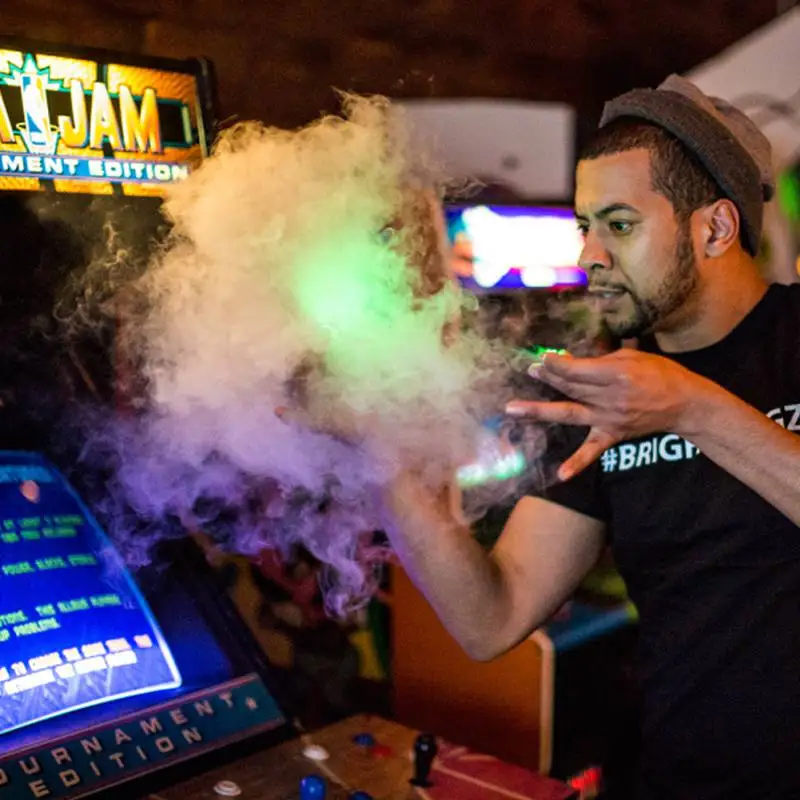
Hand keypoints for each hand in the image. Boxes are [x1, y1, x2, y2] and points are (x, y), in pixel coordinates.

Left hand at [506, 349, 711, 480]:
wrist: (685, 404)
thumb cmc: (660, 374)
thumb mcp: (633, 356)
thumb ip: (602, 358)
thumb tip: (574, 358)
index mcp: (616, 375)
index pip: (578, 370)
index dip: (558, 364)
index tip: (543, 358)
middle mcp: (609, 398)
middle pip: (570, 389)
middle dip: (547, 378)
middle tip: (529, 371)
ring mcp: (609, 419)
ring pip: (569, 414)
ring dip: (539, 411)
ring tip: (513, 409)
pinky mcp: (612, 435)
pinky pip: (593, 451)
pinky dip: (577, 463)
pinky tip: (561, 474)